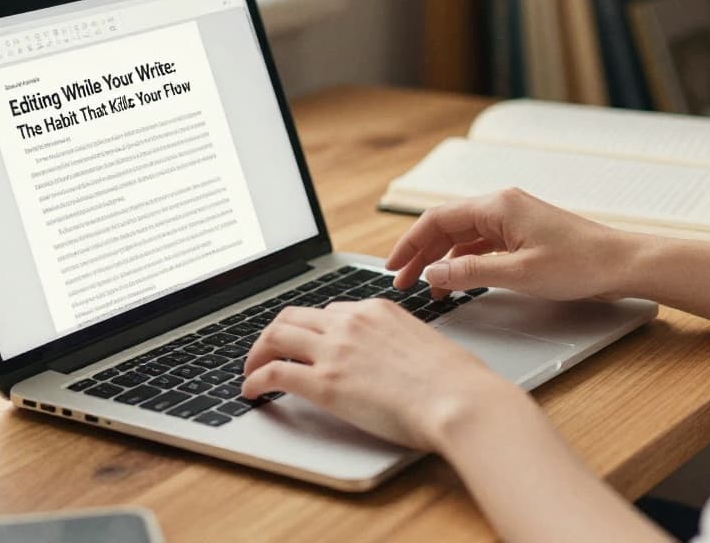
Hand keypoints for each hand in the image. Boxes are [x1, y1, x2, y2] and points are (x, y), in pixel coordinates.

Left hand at [241, 299, 529, 450]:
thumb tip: (394, 360)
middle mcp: (350, 322)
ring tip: (251, 369)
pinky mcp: (325, 383)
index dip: (311, 329)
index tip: (305, 341)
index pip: (330, 311)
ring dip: (257, 353)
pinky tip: (251, 391)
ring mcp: (335, 350)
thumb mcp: (425, 344)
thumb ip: (399, 343)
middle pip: (293, 316)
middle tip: (266, 352)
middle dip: (274, 333)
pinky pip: (275, 373)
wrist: (458, 399)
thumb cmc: (456, 381)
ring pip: (276, 336)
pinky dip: (255, 380)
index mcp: (376, 309)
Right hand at [385, 188, 643, 301]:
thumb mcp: (519, 275)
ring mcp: (513, 218)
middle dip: (421, 253)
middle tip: (402, 281)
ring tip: (426, 286)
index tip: (392, 266)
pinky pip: (481, 243)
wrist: (623, 264)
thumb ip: (471, 274)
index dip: (409, 244)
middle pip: (446, 225)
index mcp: (497, 205)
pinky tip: (456, 280)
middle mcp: (502, 205)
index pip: (437, 219)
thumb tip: (433, 275)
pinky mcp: (523, 234)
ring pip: (462, 235)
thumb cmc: (580, 265)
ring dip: (441, 259)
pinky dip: (463, 260)